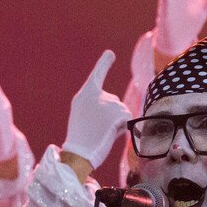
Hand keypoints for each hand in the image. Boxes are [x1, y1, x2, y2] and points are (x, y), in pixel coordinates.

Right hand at [63, 50, 131, 169]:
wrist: (79, 152)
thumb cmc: (80, 139)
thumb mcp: (84, 116)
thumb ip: (98, 107)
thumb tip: (122, 109)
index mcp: (84, 94)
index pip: (97, 74)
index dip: (104, 63)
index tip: (110, 54)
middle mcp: (96, 94)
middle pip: (114, 102)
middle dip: (111, 116)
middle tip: (96, 130)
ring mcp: (108, 102)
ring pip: (122, 111)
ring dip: (117, 124)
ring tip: (101, 133)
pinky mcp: (118, 112)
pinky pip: (127, 120)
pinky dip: (122, 129)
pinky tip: (109, 134)